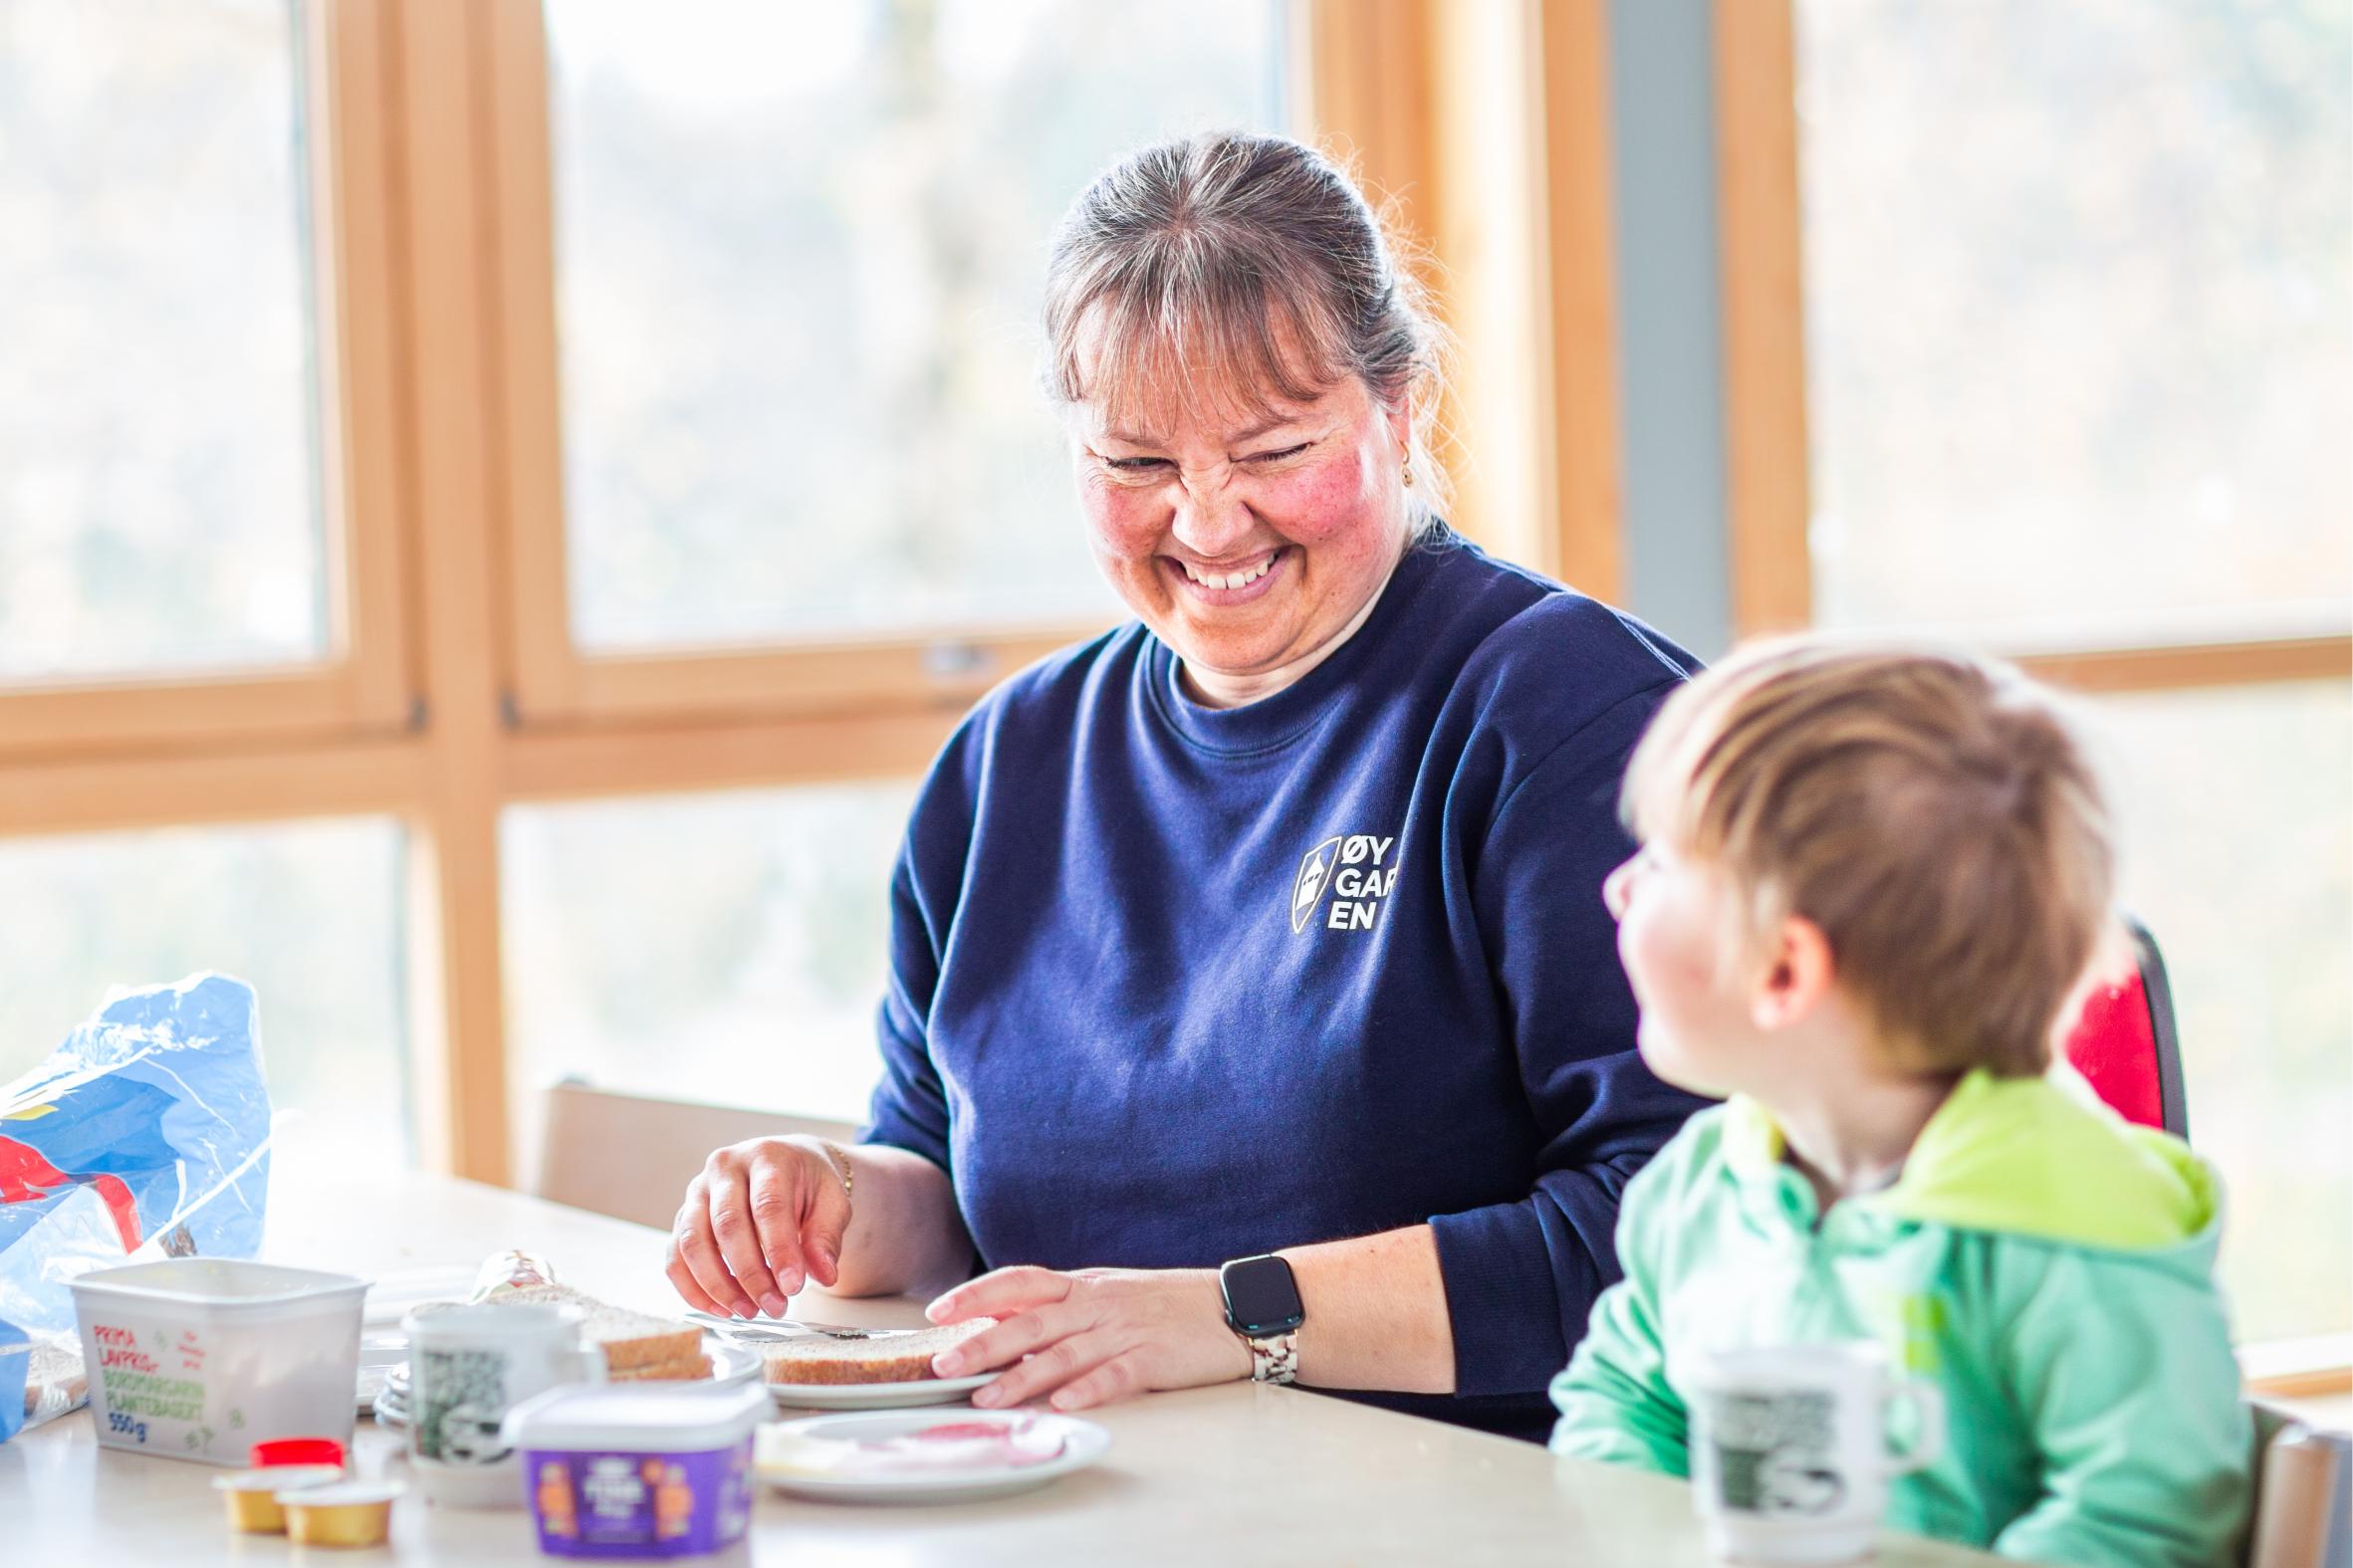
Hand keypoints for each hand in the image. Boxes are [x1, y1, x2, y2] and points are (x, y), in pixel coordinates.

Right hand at [665, 1137, 849, 1318]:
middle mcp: (725, 1168)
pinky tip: (721, 1309)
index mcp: (767, 1157)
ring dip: (718, 1285)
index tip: (793, 1286)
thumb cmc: (808, 1184)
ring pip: (693, 1242)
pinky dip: (693, 1289)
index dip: (779, 1249)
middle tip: (774, 1306)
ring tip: (749, 1311)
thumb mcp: (833, 1202)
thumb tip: (823, 1274)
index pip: (768, 1205)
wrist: (787, 1165)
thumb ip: (827, 1236)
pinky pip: (676, 1257)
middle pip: (727, 1224)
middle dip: (750, 1273)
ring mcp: (698, 1191)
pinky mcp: (683, 1216)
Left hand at [924, 1265, 1252, 1411]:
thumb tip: (1004, 1325)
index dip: (978, 1294)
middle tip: (943, 1364)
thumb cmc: (1167, 1304)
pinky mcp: (1154, 1357)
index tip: (939, 1311)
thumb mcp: (1109, 1294)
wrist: (1235, 1307)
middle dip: (982, 1344)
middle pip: (1031, 1323)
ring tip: (987, 1397)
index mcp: (1084, 1287)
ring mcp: (1126, 1330)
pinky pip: (1116, 1374)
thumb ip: (1063, 1309)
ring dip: (1021, 1377)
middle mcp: (1098, 1305)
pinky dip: (1089, 1388)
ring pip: (1064, 1353)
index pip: (1021, 1282)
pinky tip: (1065, 1403)